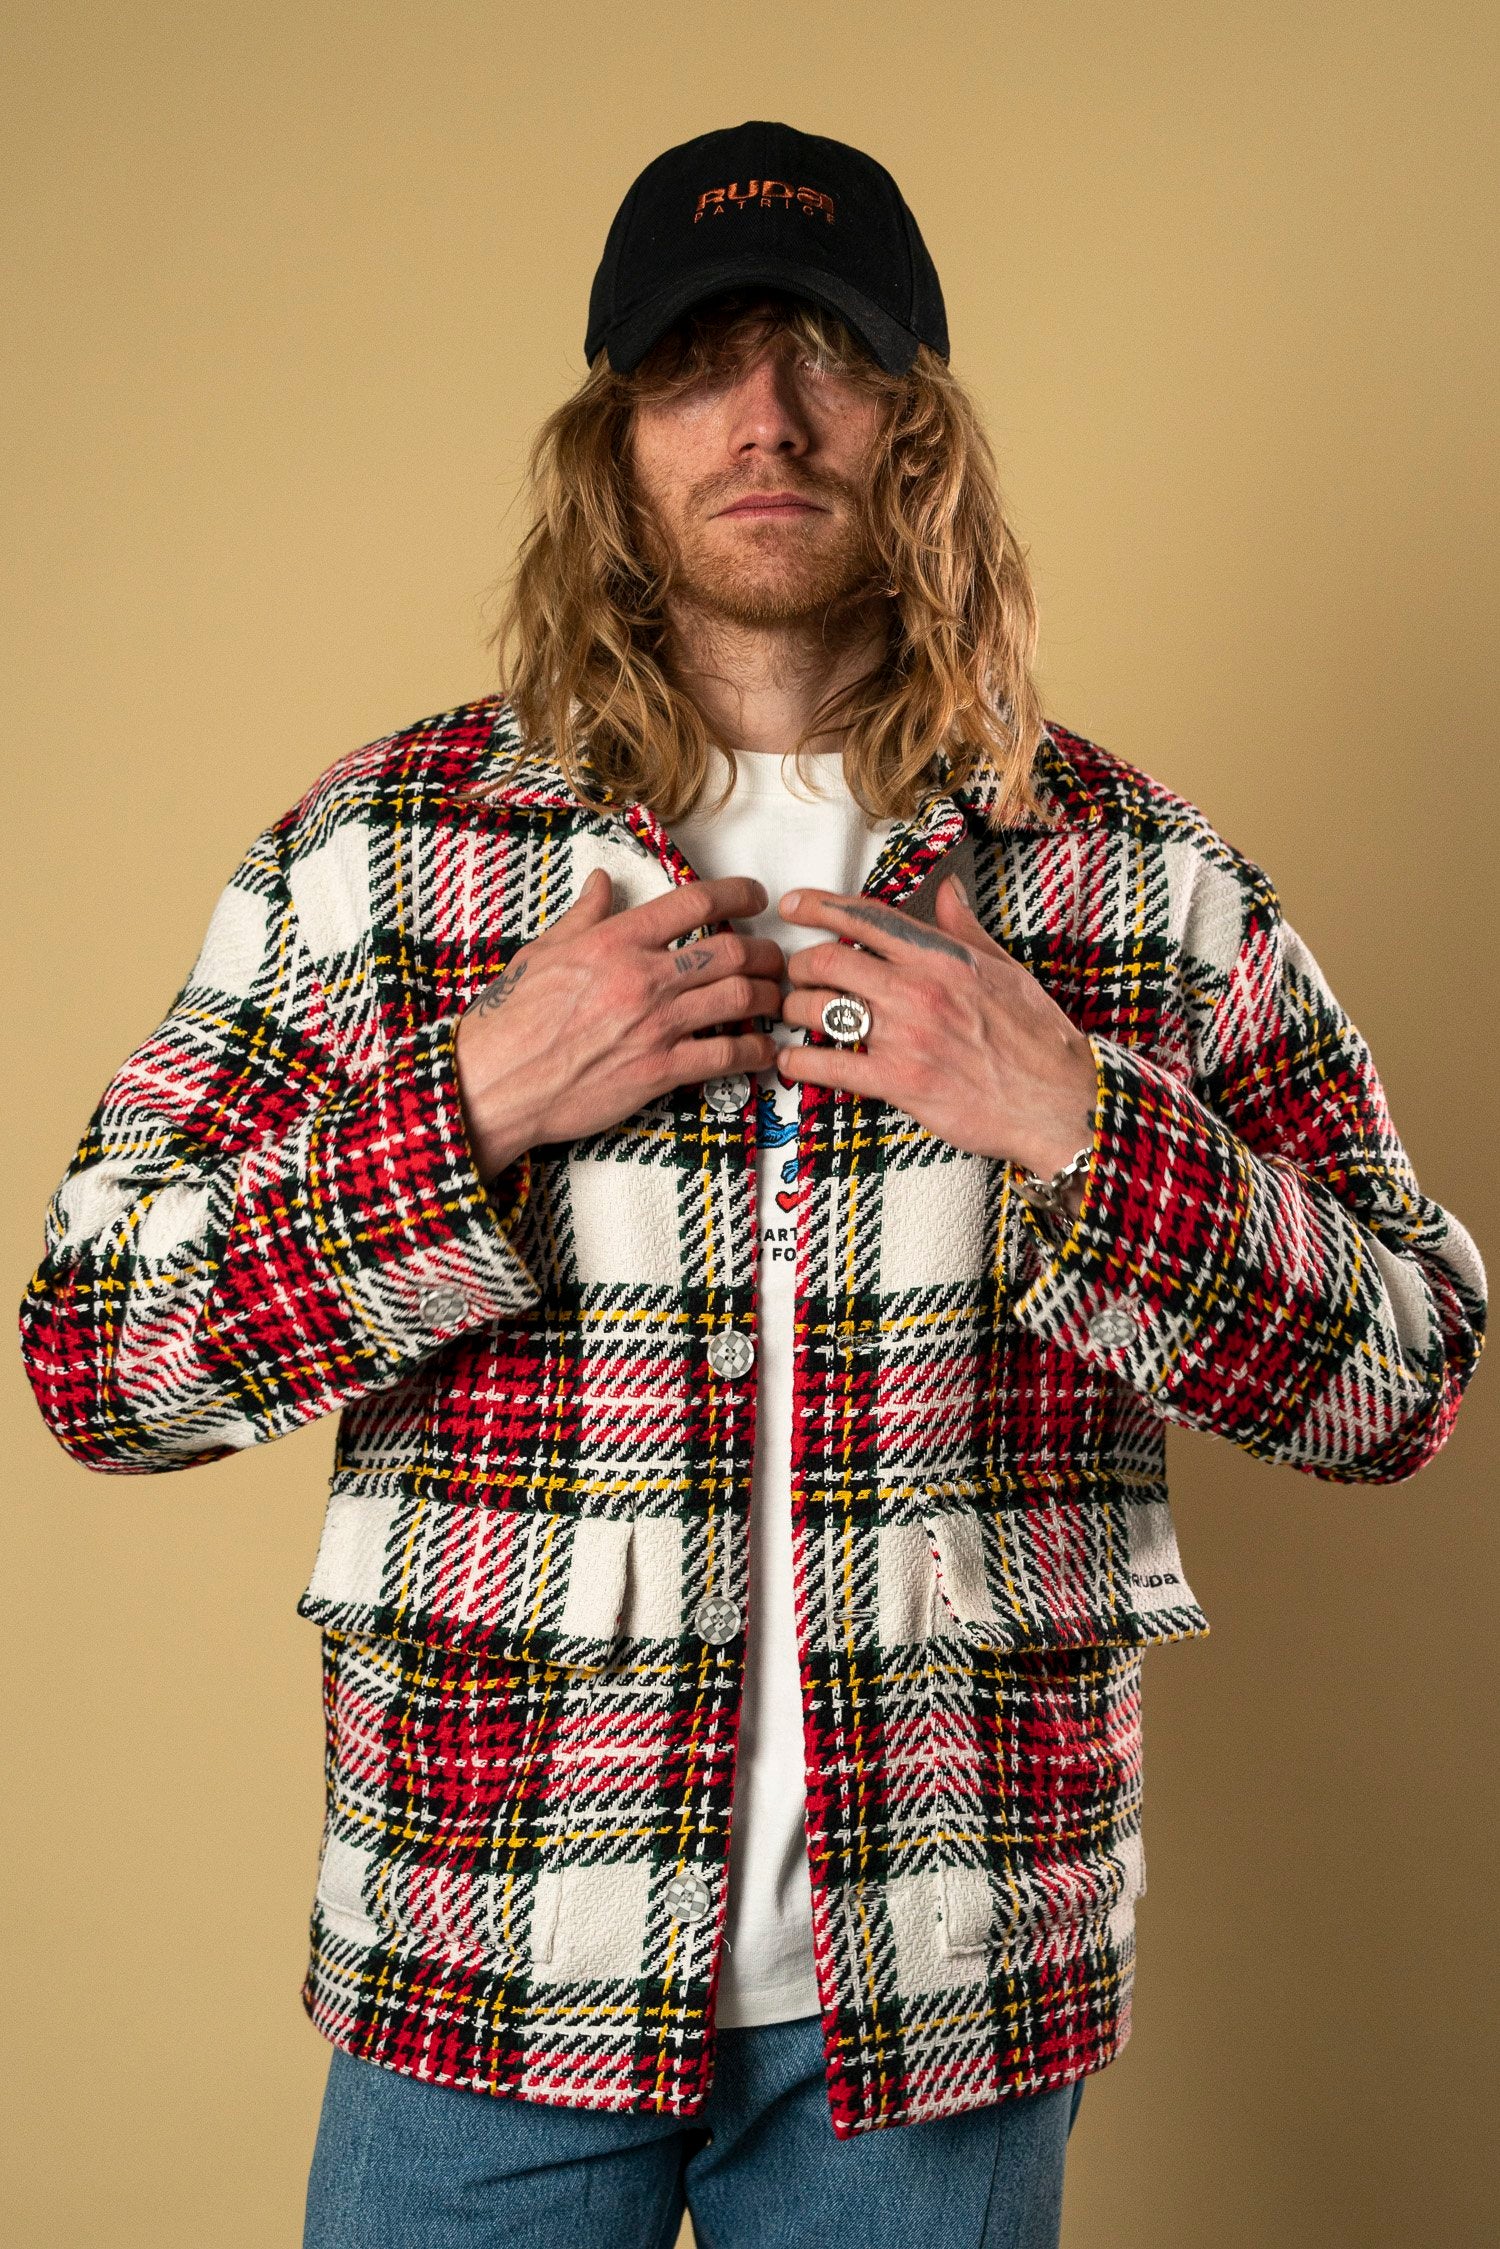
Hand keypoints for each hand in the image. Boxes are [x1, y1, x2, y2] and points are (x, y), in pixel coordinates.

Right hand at [455, 870, 781, 1177]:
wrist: (495, 1083)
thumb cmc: (511, 1020)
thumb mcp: (543, 952)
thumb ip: (583, 916)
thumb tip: (600, 881)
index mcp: (614, 941)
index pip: (694, 901)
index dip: (738, 893)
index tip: (755, 896)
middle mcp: (642, 978)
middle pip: (730, 950)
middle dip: (764, 951)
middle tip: (773, 958)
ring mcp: (654, 1025)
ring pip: (738, 999)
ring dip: (766, 996)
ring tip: (773, 998)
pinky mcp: (659, 1071)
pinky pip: (725, 1056)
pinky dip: (755, 1051)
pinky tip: (764, 1050)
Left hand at [777, 875, 1098, 1198]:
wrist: (1058, 1099)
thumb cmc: (1036, 1037)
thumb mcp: (1004, 968)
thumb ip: (963, 928)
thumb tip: (946, 889)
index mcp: (941, 956)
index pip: (865, 918)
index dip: (818, 906)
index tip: (792, 906)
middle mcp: (917, 989)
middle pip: (827, 961)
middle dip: (799, 966)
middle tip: (795, 976)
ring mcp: (906, 1036)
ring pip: (819, 1009)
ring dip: (794, 1011)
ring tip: (792, 1016)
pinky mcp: (899, 1082)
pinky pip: (829, 1065)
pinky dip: (799, 1062)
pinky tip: (792, 1062)